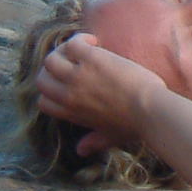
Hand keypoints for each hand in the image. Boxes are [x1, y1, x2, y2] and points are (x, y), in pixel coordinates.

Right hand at [35, 33, 167, 156]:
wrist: (150, 110)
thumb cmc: (134, 124)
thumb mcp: (109, 136)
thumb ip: (93, 142)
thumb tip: (81, 151)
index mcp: (71, 113)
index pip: (44, 102)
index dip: (51, 91)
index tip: (67, 82)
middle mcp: (68, 95)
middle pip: (41, 79)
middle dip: (53, 70)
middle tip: (73, 61)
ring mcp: (77, 76)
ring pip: (51, 59)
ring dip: (63, 51)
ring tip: (84, 49)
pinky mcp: (91, 59)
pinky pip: (72, 44)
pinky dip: (79, 39)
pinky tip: (95, 41)